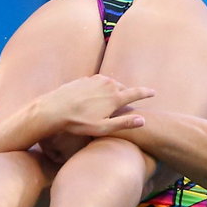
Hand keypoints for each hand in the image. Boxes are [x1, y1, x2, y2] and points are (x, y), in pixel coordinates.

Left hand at [39, 74, 155, 136]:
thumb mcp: (103, 128)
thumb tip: (143, 120)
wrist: (53, 109)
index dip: (146, 93)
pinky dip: (101, 88)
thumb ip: (124, 123)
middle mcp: (107, 84)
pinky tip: (96, 97)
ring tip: (111, 100)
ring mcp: (95, 80)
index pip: (136, 93)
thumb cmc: (78, 123)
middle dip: (127, 94)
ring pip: (111, 84)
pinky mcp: (84, 79)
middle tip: (126, 103)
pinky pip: (99, 82)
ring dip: (114, 91)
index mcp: (115, 97)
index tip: (154, 92)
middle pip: (123, 88)